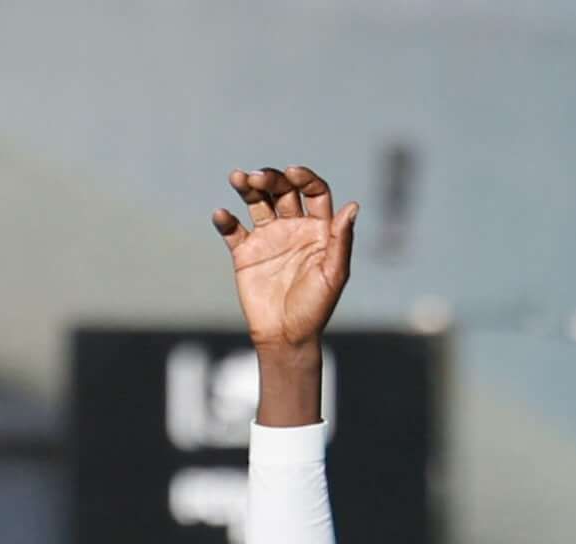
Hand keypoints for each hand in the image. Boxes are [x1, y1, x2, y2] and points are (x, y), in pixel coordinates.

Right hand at [214, 166, 356, 359]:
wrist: (286, 337)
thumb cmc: (315, 309)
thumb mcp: (333, 274)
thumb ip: (341, 240)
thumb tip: (353, 206)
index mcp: (318, 229)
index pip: (313, 191)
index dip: (304, 177)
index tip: (292, 173)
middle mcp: (293, 227)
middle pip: (282, 190)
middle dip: (270, 178)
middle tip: (256, 177)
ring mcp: (268, 237)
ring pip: (256, 201)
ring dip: (246, 186)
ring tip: (238, 178)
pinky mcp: (245, 252)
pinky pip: (233, 229)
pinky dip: (225, 219)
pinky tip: (222, 215)